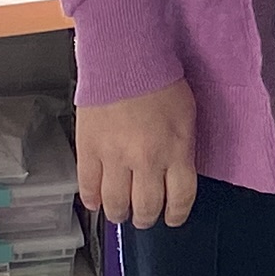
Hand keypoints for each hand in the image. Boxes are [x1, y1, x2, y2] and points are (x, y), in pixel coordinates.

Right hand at [75, 81, 198, 229]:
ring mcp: (115, 157)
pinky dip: (92, 199)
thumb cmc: (160, 80)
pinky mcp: (89, 150)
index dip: (176, 214)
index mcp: (176, 151)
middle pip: (146, 207)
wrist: (125, 57)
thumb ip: (182, 147)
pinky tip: (96, 202)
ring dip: (119, 213)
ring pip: (116, 203)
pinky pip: (88, 186)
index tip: (172, 218)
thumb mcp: (186, 116)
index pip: (180, 198)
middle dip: (146, 217)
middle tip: (143, 216)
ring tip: (120, 213)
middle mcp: (146, 160)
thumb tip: (176, 172)